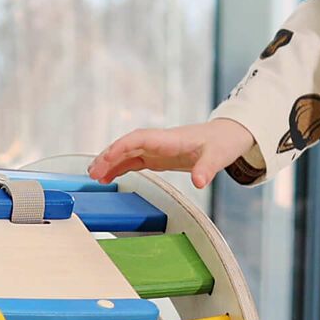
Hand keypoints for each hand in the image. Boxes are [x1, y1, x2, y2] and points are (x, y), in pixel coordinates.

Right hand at [90, 118, 255, 190]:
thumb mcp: (218, 157)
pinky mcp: (158, 156)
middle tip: (92, 174)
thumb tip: (199, 182)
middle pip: (127, 146)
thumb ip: (207, 169)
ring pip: (127, 153)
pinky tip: (108, 177)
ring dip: (110, 162)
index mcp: (169, 139)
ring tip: (93, 177)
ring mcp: (157, 148)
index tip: (106, 159)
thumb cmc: (222, 143)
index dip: (120, 148)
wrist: (228, 136)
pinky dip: (119, 167)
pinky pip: (134, 160)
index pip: (138, 139)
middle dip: (108, 157)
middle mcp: (159, 141)